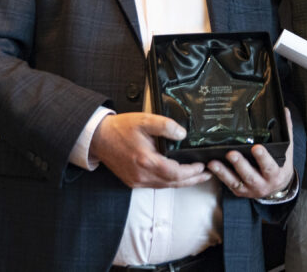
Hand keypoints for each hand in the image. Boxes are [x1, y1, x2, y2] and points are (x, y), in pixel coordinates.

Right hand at [90, 112, 210, 188]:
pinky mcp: (133, 182)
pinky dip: (169, 182)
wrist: (99, 138)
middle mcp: (141, 175)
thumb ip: (165, 126)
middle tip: (207, 175)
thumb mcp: (144, 120)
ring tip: (196, 177)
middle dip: (192, 180)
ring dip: (182, 182)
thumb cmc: (120, 128)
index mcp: (146, 161)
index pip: (175, 173)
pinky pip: (156, 185)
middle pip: (173, 183)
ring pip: (165, 186)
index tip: (202, 166)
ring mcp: (136, 181)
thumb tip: (182, 134)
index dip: (191, 172)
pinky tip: (176, 176)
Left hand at [207, 108, 294, 198]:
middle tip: (231, 154)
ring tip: (214, 162)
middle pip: (250, 175)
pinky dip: (219, 175)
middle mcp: (262, 184)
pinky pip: (228, 183)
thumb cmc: (280, 167)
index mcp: (274, 174)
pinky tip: (211, 167)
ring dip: (223, 172)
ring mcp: (249, 189)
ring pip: (235, 181)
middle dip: (240, 165)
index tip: (256, 148)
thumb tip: (284, 111)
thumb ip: (286, 131)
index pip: (269, 166)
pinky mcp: (239, 191)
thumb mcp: (287, 150)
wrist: (277, 188)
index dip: (262, 158)